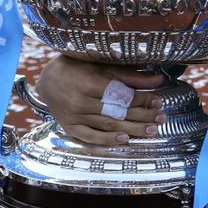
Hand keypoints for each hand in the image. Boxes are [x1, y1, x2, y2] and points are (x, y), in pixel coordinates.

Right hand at [34, 55, 166, 145]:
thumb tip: (159, 79)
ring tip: (150, 131)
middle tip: (161, 119)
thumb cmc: (77, 68)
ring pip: (107, 126)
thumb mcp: (103, 66)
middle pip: (118, 112)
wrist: (47, 78)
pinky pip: (89, 138)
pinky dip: (106, 141)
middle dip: (142, 116)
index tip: (158, 101)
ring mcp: (74, 117)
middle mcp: (81, 101)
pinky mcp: (69, 127)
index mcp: (90, 82)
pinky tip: (124, 141)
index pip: (123, 95)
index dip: (143, 99)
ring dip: (131, 129)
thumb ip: (130, 76)